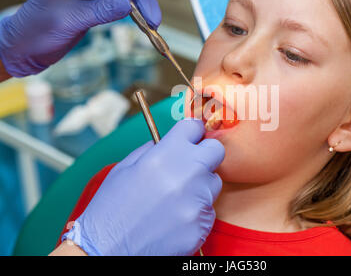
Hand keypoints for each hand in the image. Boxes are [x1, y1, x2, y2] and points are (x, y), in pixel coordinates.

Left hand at [0, 0, 170, 76]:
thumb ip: (99, 11)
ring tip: (153, 24)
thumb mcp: (68, 19)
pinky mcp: (97, 9)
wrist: (23, 49)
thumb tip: (128, 5)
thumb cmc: (35, 29)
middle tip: (155, 17)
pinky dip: (135, 17)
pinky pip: (121, 8)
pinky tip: (144, 24)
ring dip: (142, 8)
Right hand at [62, 119, 224, 255]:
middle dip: (204, 155)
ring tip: (174, 199)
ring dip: (200, 186)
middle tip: (189, 165)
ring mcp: (198, 201)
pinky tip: (175, 218)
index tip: (190, 137)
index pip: (194, 127)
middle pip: (215, 151)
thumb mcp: (125, 167)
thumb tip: (173, 141)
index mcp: (166, 155)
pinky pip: (209, 210)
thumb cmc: (111, 208)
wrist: (107, 250)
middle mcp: (187, 174)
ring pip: (213, 183)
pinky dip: (196, 212)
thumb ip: (154, 149)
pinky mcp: (202, 225)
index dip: (191, 131)